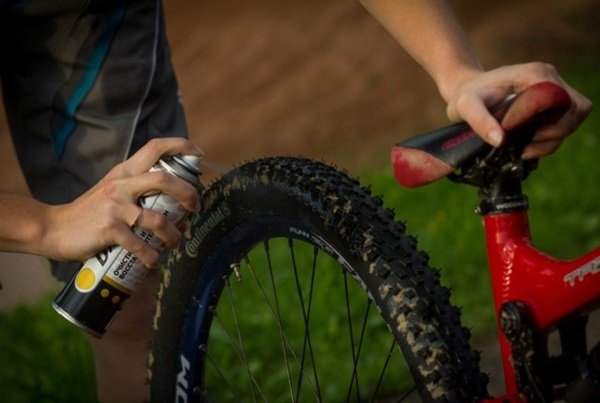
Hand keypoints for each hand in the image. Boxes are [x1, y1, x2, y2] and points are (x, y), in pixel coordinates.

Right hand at [42, 138, 202, 267]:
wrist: (54, 229)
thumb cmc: (91, 213)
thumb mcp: (113, 190)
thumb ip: (139, 191)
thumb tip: (178, 210)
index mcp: (125, 172)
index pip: (155, 147)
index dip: (180, 146)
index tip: (198, 154)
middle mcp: (121, 185)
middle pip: (164, 180)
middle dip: (188, 194)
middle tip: (195, 207)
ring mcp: (115, 207)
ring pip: (158, 219)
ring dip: (173, 235)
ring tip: (175, 243)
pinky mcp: (109, 229)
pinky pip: (140, 245)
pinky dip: (152, 256)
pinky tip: (153, 261)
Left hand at [444, 62, 591, 157]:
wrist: (465, 91)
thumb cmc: (465, 97)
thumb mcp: (465, 107)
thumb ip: (480, 122)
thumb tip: (500, 141)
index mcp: (534, 74)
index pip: (564, 101)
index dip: (553, 124)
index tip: (529, 138)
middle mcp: (548, 77)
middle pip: (575, 109)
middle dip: (556, 133)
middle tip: (528, 146)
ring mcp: (551, 87)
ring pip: (573, 116)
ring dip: (554, 137)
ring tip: (526, 147)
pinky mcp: (549, 99)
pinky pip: (563, 120)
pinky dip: (551, 137)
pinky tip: (529, 143)